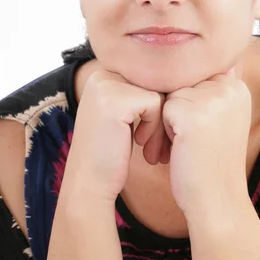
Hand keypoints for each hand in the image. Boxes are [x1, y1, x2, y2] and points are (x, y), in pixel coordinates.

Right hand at [64, 69, 169, 202]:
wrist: (89, 184)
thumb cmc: (110, 154)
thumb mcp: (120, 115)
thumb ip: (135, 93)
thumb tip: (171, 78)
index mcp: (102, 75)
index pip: (146, 78)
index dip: (154, 107)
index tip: (150, 134)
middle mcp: (102, 75)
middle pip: (153, 83)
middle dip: (160, 115)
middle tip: (154, 144)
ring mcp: (107, 86)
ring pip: (157, 93)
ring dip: (160, 123)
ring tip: (150, 147)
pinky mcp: (117, 101)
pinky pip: (155, 103)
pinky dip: (154, 126)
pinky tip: (140, 143)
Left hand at [161, 67, 251, 216]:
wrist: (217, 199)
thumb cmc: (213, 160)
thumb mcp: (222, 117)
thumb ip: (210, 89)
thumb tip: (187, 58)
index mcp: (236, 86)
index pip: (194, 78)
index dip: (190, 106)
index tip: (203, 131)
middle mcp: (228, 87)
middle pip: (181, 84)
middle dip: (179, 112)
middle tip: (194, 141)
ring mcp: (211, 99)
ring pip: (170, 96)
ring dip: (170, 121)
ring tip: (188, 145)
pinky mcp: (192, 114)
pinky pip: (162, 110)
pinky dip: (165, 131)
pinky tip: (182, 149)